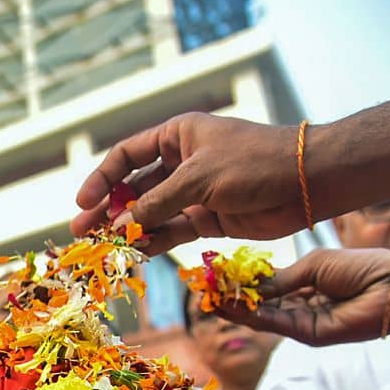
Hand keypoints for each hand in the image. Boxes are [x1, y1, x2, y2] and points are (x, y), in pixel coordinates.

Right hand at [73, 113, 309, 252]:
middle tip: (82, 232)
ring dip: (128, 230)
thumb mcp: (197, 179)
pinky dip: (154, 241)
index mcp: (176, 136)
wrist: (307, 182)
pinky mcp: (208, 218)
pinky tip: (134, 254)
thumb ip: (155, 204)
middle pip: (134, 188)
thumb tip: (118, 226)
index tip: (83, 203)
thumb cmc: (253, 163)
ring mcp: (194, 192)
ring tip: (102, 249)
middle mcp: (181, 162)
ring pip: (151, 213)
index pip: (126, 156)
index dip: (102, 178)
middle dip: (108, 210)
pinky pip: (172, 230)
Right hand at [215, 248, 389, 346]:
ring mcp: (304, 321)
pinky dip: (252, 316)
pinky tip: (232, 305)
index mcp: (305, 283)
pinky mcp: (309, 334)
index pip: (265, 284)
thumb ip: (279, 279)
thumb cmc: (360, 267)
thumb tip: (247, 284)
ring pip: (262, 316)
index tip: (216, 272)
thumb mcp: (313, 266)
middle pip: (259, 302)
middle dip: (231, 295)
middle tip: (204, 287)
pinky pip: (275, 324)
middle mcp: (301, 304)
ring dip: (235, 307)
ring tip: (210, 296)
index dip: (241, 280)